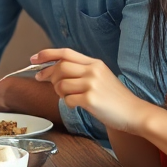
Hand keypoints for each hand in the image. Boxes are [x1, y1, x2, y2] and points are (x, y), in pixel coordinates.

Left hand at [32, 48, 154, 133]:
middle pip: (60, 67)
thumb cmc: (114, 98)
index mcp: (95, 63)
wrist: (134, 113)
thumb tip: (52, 72)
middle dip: (48, 75)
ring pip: (61, 84)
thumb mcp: (100, 77)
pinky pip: (68, 100)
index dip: (46, 54)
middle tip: (45, 82)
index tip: (33, 59)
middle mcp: (93, 70)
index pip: (66, 53)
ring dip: (59, 92)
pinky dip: (68, 103)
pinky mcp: (91, 99)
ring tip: (68, 96)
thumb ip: (81, 71)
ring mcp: (92, 84)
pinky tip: (77, 105)